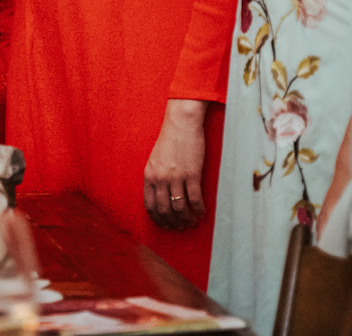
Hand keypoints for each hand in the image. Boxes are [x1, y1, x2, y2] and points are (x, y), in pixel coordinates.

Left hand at [143, 99, 207, 229]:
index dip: (157, 218)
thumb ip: (156, 177)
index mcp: (149, 175)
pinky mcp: (191, 174)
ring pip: (179, 208)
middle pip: (164, 210)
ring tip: (192, 222)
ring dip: (186, 219)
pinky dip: (199, 210)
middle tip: (180, 227)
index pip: (149, 205)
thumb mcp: (155, 159)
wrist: (182, 123)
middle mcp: (160, 178)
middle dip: (172, 223)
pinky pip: (194, 199)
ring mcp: (175, 177)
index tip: (165, 224)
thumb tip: (161, 195)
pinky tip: (202, 214)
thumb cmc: (170, 139)